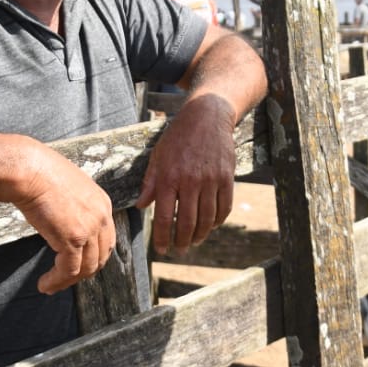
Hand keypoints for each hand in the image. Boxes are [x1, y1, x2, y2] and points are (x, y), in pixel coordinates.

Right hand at [13, 144, 116, 293]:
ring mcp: (90, 228)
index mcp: (102, 203)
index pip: (105, 240)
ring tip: (50, 286)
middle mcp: (102, 216)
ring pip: (85, 268)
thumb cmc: (40, 174)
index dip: (92, 256)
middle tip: (64, 280)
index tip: (76, 265)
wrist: (29, 169)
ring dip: (67, 281)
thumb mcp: (67, 189)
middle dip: (83, 272)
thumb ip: (73, 207)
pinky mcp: (73, 239)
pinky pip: (69, 270)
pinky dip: (57, 281)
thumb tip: (63, 224)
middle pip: (100, 256)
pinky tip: (44, 284)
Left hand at [136, 92, 236, 254]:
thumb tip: (140, 206)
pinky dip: (218, 221)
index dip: (163, 238)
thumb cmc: (178, 137)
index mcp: (169, 177)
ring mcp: (211, 179)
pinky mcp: (227, 177)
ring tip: (194, 241)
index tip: (162, 249)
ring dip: (200, 235)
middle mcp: (190, 181)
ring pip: (207, 218)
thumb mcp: (158, 156)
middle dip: (182, 242)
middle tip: (179, 250)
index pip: (164, 217)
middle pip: (187, 223)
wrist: (207, 116)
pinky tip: (211, 225)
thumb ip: (150, 182)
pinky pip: (224, 207)